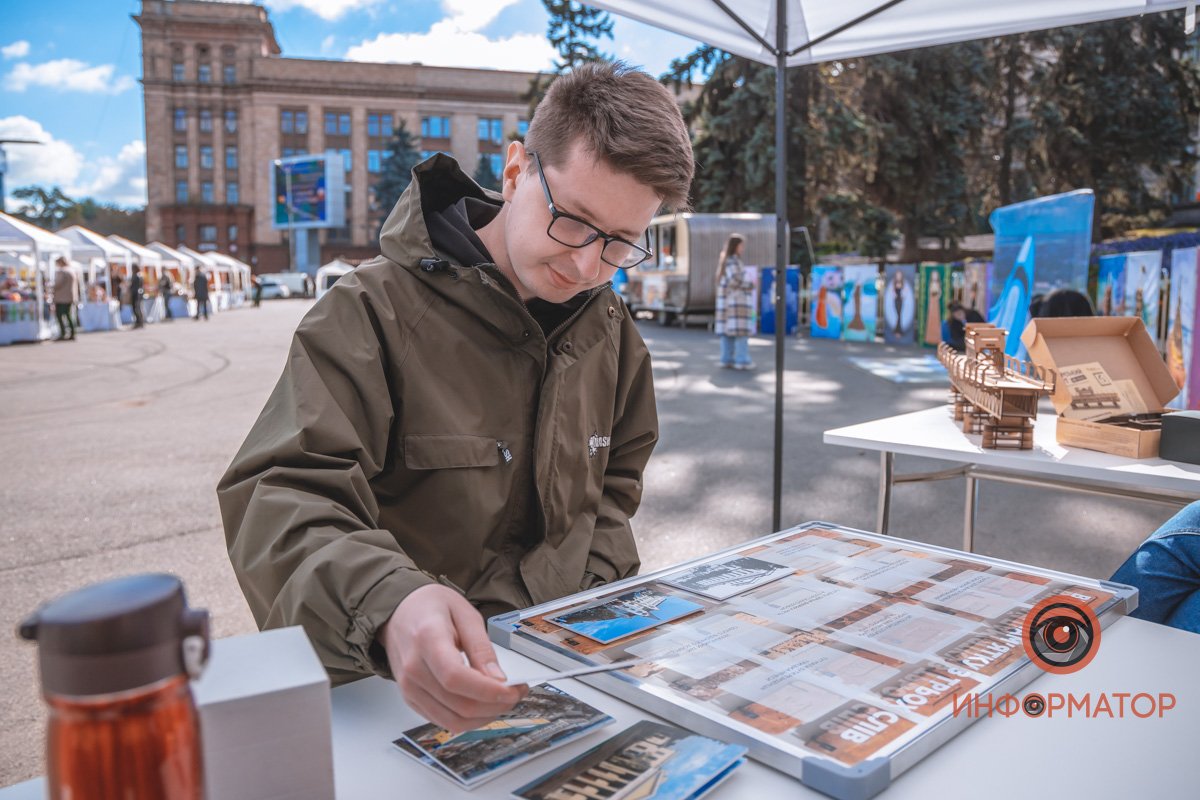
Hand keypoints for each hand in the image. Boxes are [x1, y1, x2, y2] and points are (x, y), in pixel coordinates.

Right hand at [378, 584, 526, 732]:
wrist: (399, 613)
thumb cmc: (431, 608)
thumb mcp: (465, 614)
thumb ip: (481, 647)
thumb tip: (498, 679)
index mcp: (426, 639)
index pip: (455, 677)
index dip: (487, 691)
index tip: (513, 690)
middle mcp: (413, 669)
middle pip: (458, 705)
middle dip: (495, 705)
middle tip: (516, 692)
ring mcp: (409, 688)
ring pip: (453, 721)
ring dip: (485, 717)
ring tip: (503, 700)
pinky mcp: (411, 700)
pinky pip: (444, 721)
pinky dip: (469, 719)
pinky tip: (484, 704)